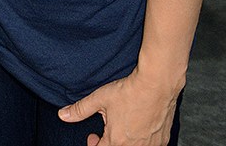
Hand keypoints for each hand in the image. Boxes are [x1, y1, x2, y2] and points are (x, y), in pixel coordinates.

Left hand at [58, 67, 178, 145]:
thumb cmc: (129, 92)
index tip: (92, 136)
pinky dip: (141, 140)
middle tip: (105, 131)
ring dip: (124, 141)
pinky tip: (138, 126)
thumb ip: (80, 110)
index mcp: (116, 140)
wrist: (156, 86)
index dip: (94, 144)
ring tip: (122, 126)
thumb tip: (63, 115)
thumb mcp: (99, 99)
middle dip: (108, 143)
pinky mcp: (163, 140)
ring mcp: (151, 145)